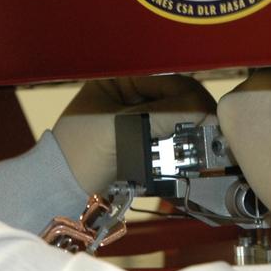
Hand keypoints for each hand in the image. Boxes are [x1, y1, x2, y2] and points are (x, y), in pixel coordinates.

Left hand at [53, 76, 215, 193]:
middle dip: (192, 117)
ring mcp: (138, 120)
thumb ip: (160, 116)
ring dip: (189, 133)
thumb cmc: (77, 153)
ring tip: (201, 146)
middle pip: (176, 100)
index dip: (191, 98)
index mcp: (121, 79)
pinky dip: (180, 147)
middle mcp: (132, 95)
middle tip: (211, 134)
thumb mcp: (119, 128)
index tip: (210, 117)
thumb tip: (202, 111)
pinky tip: (186, 154)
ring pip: (177, 121)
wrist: (59, 191)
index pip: (168, 81)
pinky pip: (170, 140)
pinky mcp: (143, 144)